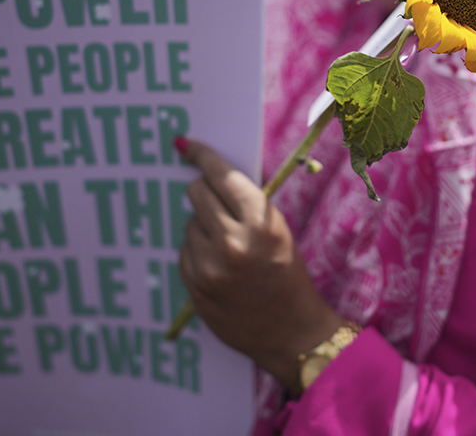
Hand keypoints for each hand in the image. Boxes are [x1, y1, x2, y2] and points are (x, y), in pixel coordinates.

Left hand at [176, 137, 343, 385]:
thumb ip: (247, 203)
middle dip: (203, 191)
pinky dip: (197, 252)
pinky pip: (184, 252)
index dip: (201, 155)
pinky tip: (218, 267)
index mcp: (260, 223)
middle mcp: (232, 242)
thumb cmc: (287, 274)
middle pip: (197, 193)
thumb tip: (208, 173)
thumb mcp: (277, 230)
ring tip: (227, 247)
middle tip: (214, 199)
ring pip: (188, 223)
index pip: (221, 175)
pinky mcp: (194, 287)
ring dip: (202, 227)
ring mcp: (210, 267)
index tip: (185, 144)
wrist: (291, 332)